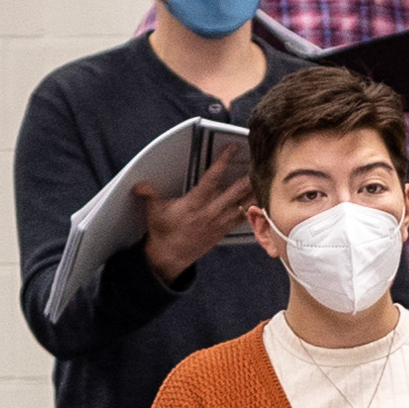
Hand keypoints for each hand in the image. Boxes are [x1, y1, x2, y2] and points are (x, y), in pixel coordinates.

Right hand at [138, 152, 249, 286]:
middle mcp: (210, 212)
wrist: (171, 257)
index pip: (212, 178)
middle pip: (236, 192)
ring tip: (268, 181)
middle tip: (260, 164)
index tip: (232, 149)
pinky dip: (253, 211)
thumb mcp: (154, 211)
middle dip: (248, 177)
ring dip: (255, 194)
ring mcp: (219, 222)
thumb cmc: (164, 233)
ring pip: (243, 206)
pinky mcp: (223, 231)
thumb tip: (140, 185)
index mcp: (195, 203)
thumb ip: (149, 194)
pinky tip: (262, 204)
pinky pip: (242, 219)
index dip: (223, 163)